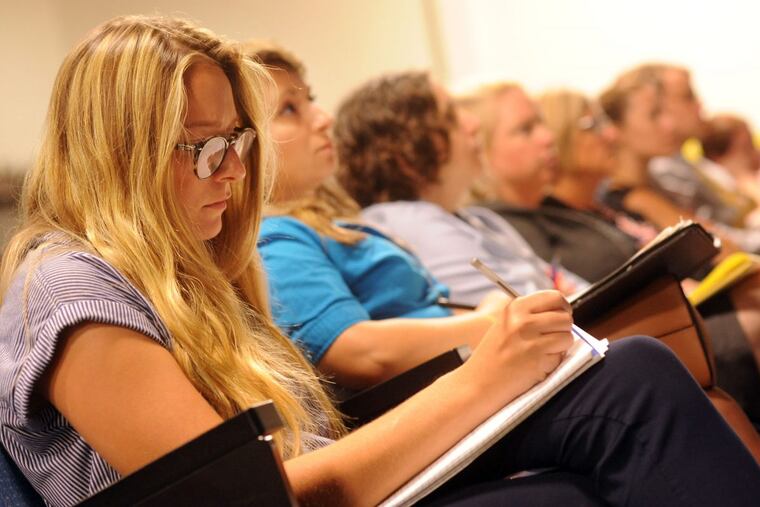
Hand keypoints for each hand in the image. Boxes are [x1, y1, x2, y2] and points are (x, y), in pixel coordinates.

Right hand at [460, 290, 574, 408]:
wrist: (477, 382)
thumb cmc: (492, 356)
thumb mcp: (506, 324)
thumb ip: (530, 315)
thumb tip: (561, 313)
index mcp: (515, 307)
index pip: (555, 297)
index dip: (563, 309)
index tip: (560, 317)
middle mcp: (522, 320)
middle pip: (565, 317)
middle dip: (563, 330)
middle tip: (550, 339)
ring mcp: (530, 339)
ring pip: (567, 337)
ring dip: (559, 347)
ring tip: (541, 353)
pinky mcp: (537, 358)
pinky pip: (560, 356)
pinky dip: (552, 362)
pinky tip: (535, 365)